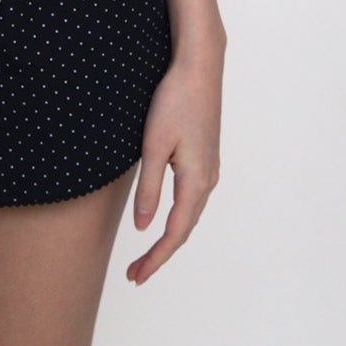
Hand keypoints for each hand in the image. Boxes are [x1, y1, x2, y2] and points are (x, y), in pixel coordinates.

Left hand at [126, 41, 223, 285]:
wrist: (199, 68)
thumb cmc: (174, 102)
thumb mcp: (154, 146)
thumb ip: (150, 188)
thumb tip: (143, 228)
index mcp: (196, 182)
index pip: (174, 233)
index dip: (155, 259)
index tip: (136, 277)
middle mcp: (208, 180)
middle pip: (184, 229)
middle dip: (160, 254)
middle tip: (135, 274)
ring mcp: (210, 169)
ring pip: (189, 214)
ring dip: (169, 236)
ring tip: (146, 254)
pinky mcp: (206, 157)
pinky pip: (191, 199)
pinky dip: (177, 216)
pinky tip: (164, 217)